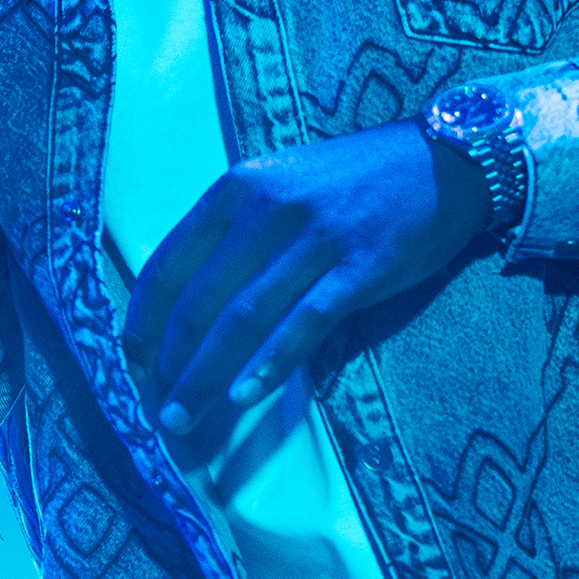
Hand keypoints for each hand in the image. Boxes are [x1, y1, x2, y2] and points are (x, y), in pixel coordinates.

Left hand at [121, 121, 494, 461]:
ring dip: (206, 376)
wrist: (445, 161)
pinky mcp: (359, 267)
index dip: (143, 321)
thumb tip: (191, 304)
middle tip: (160, 409)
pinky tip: (245, 396)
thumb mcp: (281, 185)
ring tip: (186, 417)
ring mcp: (315, 237)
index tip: (133, 365)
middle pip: (199, 301)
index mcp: (237, 188)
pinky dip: (269, 364)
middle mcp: (268, 208)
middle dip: (170, 364)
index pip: (168, 263)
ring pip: (242, 318)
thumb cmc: (356, 182)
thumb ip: (236, 232)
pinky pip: (303, 323)